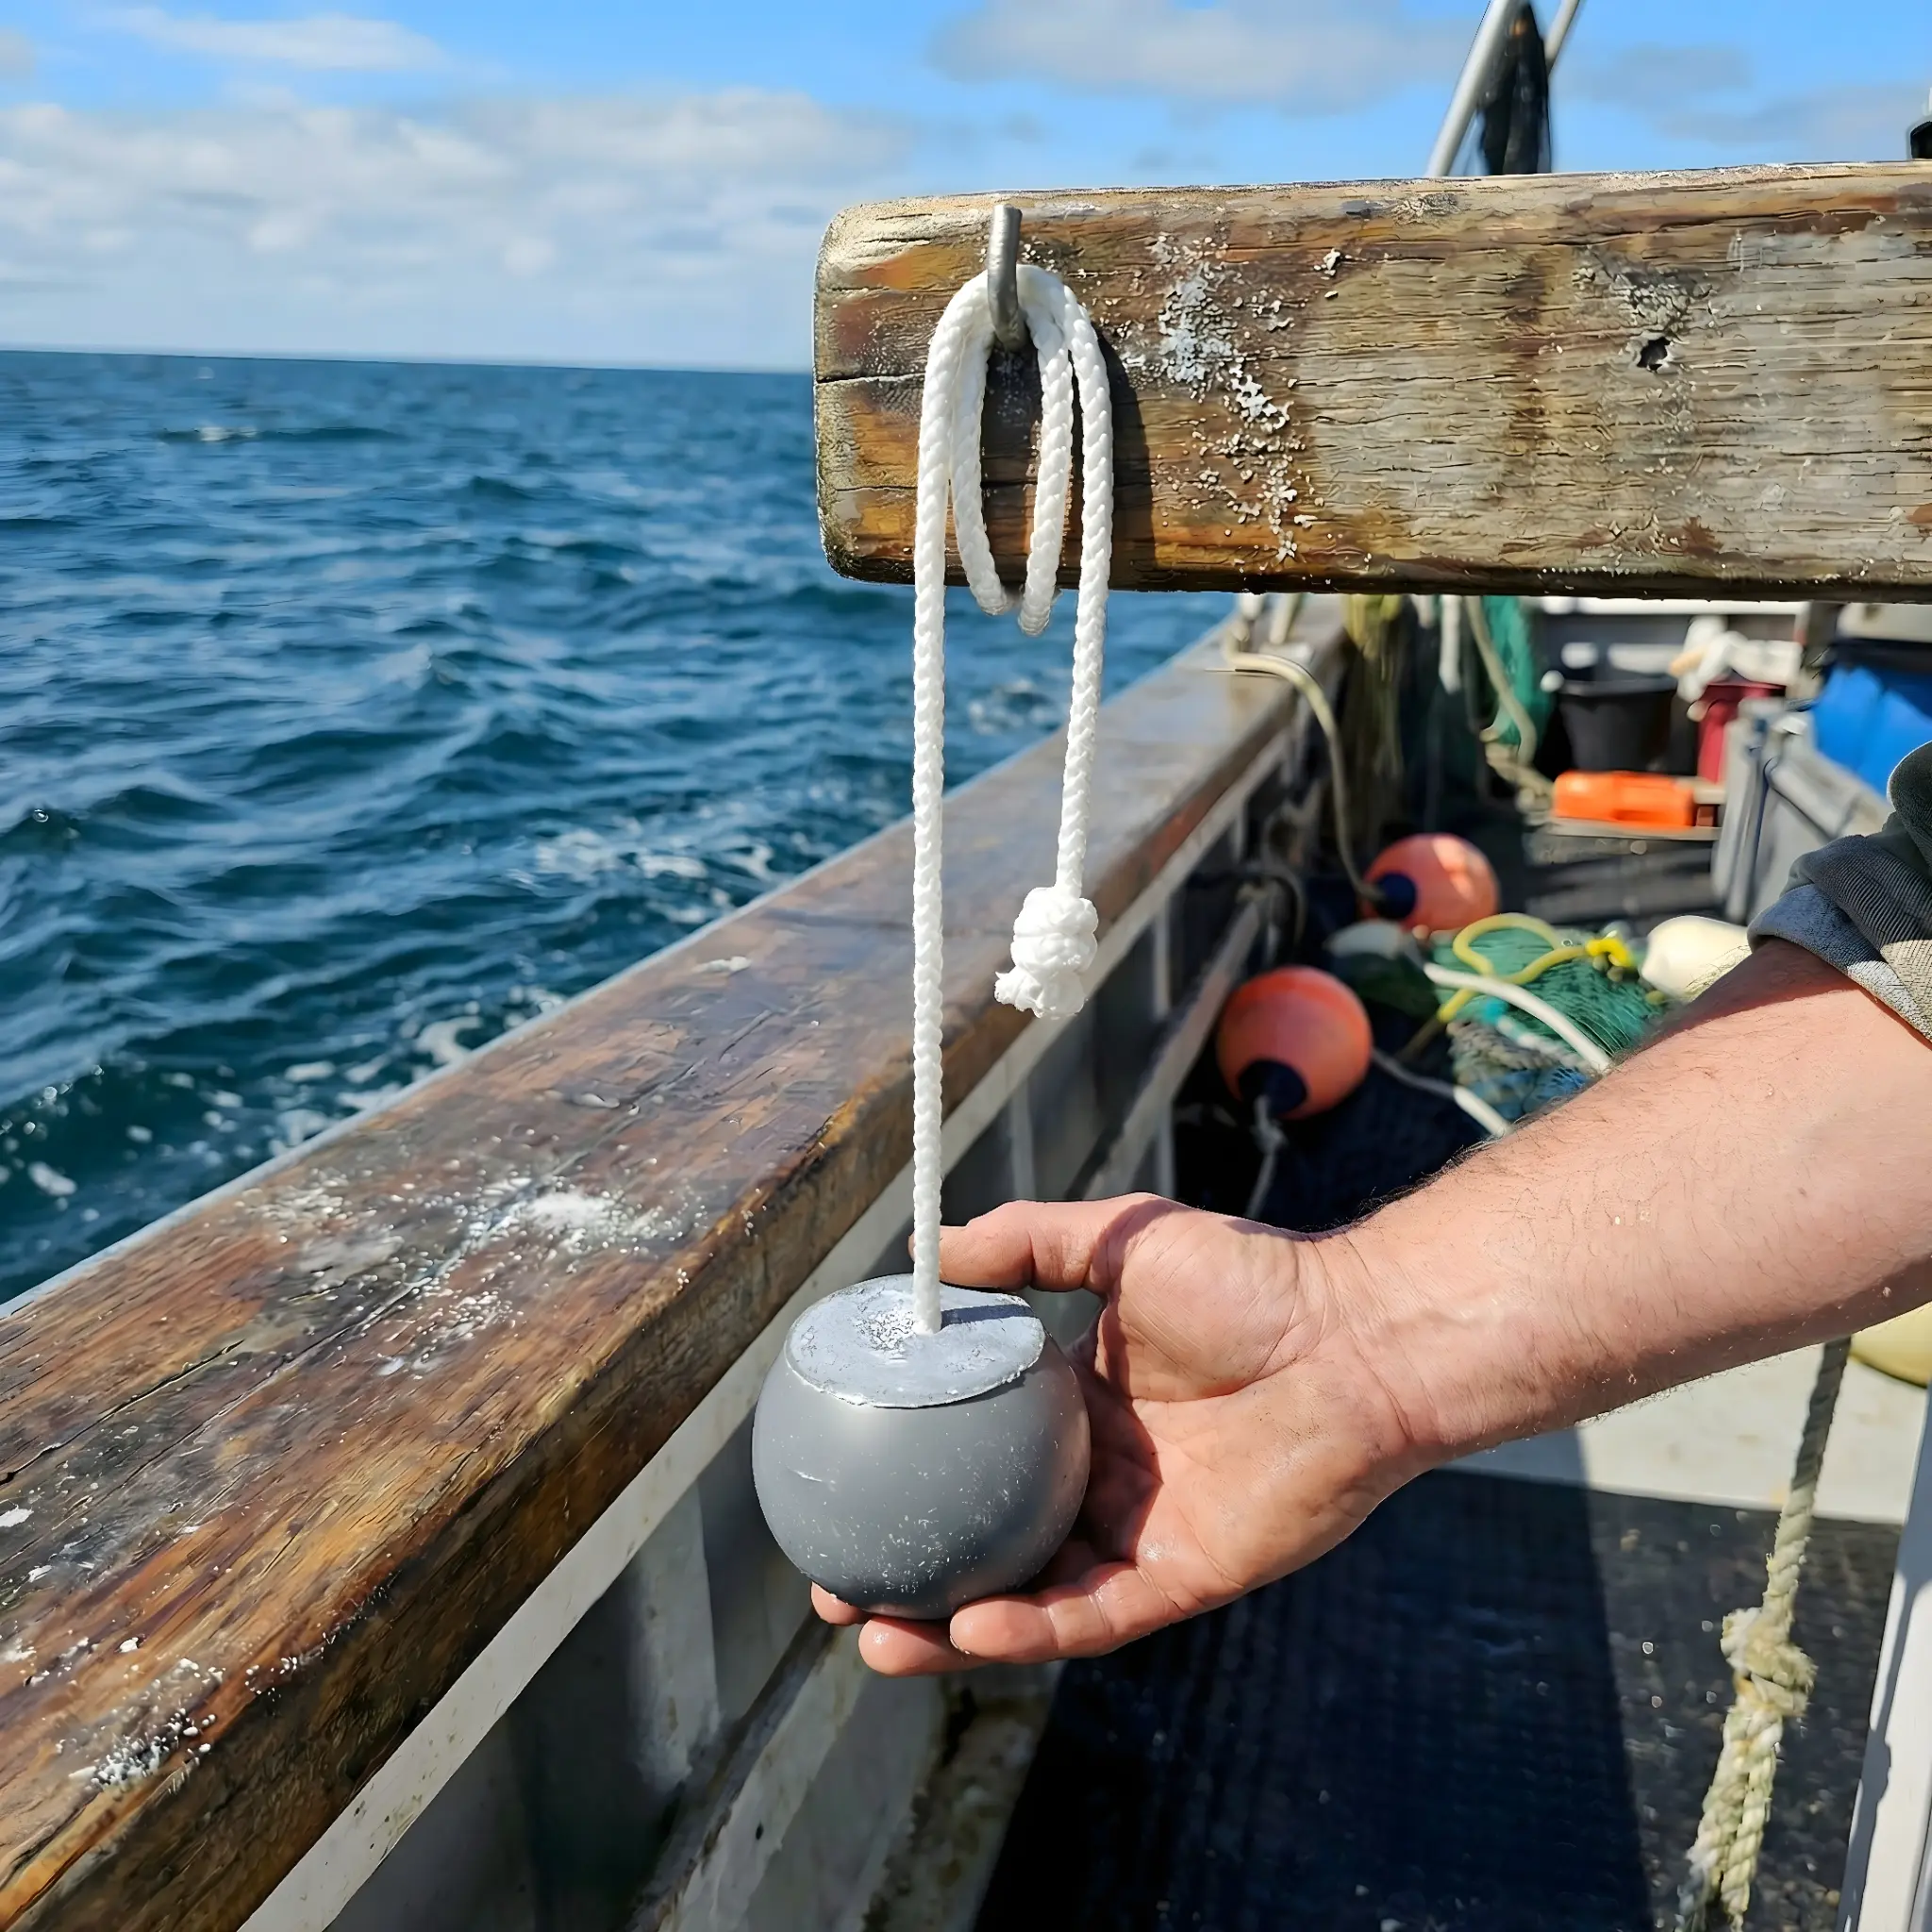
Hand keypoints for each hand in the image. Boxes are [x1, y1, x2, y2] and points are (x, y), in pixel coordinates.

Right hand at [812, 1194, 1421, 1674]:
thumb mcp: (1121, 1239)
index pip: (980, 1451)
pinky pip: (1092, 1614)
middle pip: (987, 1539)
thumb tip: (933, 1251)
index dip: (911, 1473)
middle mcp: (1101, 1473)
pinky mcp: (1183, 1575)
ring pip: (1027, 1594)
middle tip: (833, 1587)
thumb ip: (1029, 1242)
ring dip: (948, 1625)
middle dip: (909, 1573)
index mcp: (1083, 1402)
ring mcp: (1138, 1529)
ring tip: (871, 1635)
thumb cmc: (1251, 1279)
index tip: (839, 1481)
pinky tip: (968, 1626)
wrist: (1355, 1337)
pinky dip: (1028, 1625)